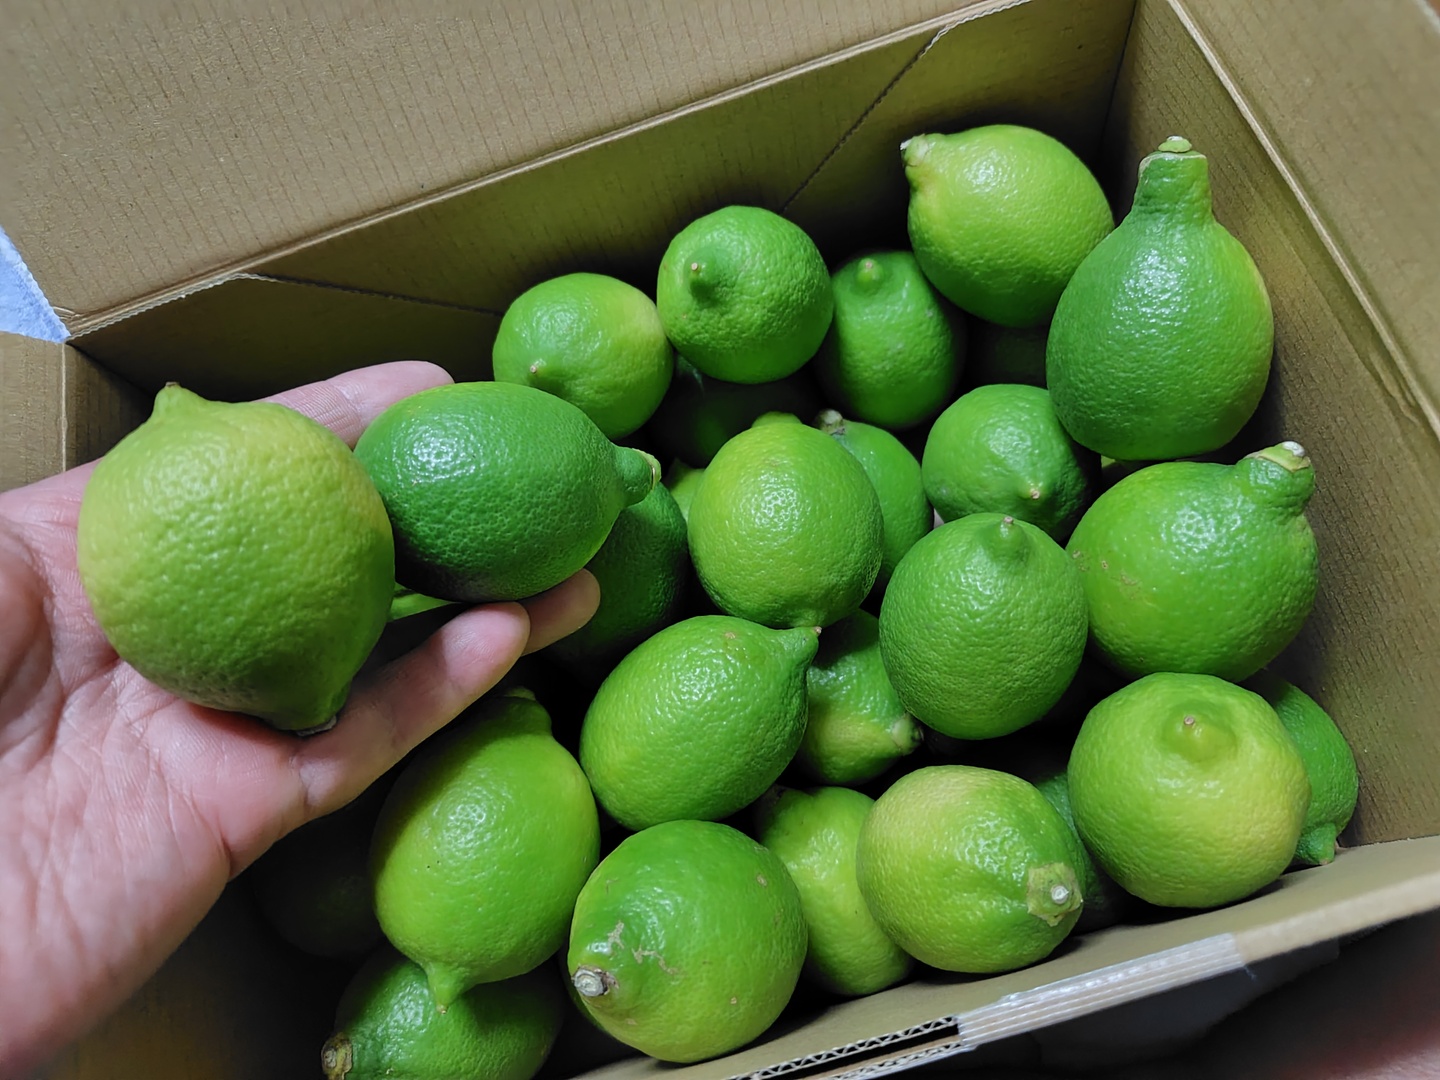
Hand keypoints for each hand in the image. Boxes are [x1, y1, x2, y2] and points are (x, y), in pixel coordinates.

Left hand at [0, 362, 599, 1074]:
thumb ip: (89, 500)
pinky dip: (443, 689)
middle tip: (536, 471)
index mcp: (116, 557)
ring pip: (377, 651)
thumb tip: (195, 417)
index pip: (252, 469)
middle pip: (337, 555)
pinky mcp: (248, 813)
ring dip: (480, 602)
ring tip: (572, 556)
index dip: (345, 420)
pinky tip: (510, 634)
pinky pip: (363, 741)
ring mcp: (222, 722)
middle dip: (437, 507)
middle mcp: (187, 630)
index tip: (438, 385)